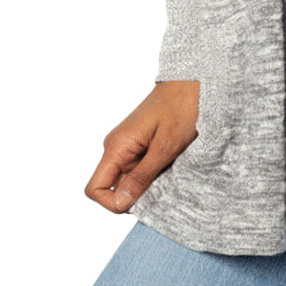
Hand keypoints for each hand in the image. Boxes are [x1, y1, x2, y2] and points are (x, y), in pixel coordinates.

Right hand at [84, 80, 200, 213]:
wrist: (191, 82)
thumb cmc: (180, 109)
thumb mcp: (165, 148)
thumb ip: (142, 177)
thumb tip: (119, 203)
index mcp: (116, 147)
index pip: (94, 189)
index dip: (111, 203)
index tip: (138, 201)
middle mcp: (115, 148)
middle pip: (112, 187)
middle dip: (134, 194)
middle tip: (161, 183)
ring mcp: (126, 146)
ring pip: (126, 179)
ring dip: (145, 182)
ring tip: (167, 169)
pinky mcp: (137, 144)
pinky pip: (137, 168)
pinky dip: (151, 172)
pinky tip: (168, 163)